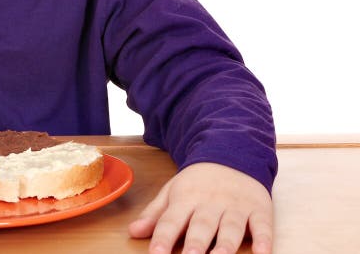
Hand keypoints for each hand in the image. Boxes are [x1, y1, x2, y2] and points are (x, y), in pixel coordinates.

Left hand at [128, 162, 272, 253]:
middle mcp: (211, 203)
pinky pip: (262, 226)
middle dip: (195, 243)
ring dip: (225, 246)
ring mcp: (236, 206)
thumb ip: (155, 214)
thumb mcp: (173, 191)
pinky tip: (263, 253)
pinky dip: (264, 240)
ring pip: (231, 228)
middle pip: (202, 226)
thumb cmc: (198, 182)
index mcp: (186, 198)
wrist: (232, 154)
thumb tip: (133, 232)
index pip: (172, 220)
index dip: (163, 238)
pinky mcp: (259, 209)